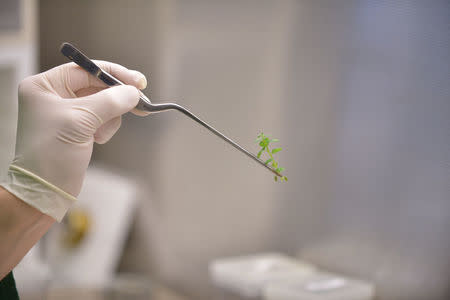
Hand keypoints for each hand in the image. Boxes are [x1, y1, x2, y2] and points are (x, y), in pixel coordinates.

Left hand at [1, 61, 145, 220]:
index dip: (114, 74)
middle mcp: (54, 95)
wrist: (45, 190)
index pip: (86, 69)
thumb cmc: (51, 153)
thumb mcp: (80, 121)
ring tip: (100, 134)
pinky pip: (103, 118)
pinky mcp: (77, 127)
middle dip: (116, 98)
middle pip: (97, 86)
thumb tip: (134, 92)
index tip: (138, 82)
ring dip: (110, 117)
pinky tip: (97, 140)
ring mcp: (67, 112)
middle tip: (141, 104)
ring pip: (104, 103)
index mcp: (45, 86)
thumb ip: (109, 101)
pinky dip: (106, 127)